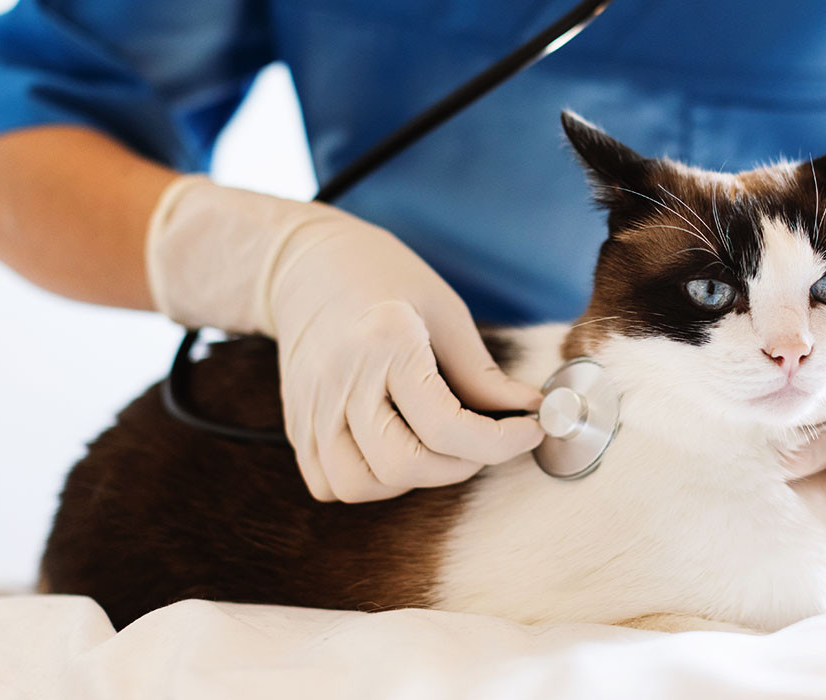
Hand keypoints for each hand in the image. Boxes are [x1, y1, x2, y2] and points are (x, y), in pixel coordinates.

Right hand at [146, 176, 543, 501]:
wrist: (305, 263)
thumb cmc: (383, 278)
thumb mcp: (445, 310)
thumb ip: (482, 372)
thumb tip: (530, 410)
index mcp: (384, 342)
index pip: (447, 426)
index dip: (501, 443)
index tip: (530, 431)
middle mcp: (340, 381)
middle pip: (403, 466)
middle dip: (461, 466)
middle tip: (484, 440)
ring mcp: (310, 408)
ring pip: (360, 486)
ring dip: (411, 481)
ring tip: (436, 445)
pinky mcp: (295, 425)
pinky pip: (329, 484)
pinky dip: (369, 483)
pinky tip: (394, 449)